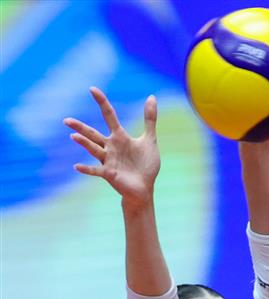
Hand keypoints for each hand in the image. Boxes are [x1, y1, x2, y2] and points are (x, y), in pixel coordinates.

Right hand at [64, 87, 159, 208]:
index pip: (109, 115)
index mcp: (119, 137)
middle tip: (66, 120)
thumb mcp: (150, 140)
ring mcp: (108, 160)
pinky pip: (96, 170)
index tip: (92, 89)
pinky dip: (87, 169)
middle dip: (80, 127)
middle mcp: (110, 147)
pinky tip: (77, 166)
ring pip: (93, 149)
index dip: (101, 102)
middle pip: (93, 134)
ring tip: (73, 137)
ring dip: (84, 143)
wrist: (145, 188)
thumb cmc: (146, 165)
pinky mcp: (110, 174)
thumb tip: (152, 97)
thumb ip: (149, 119)